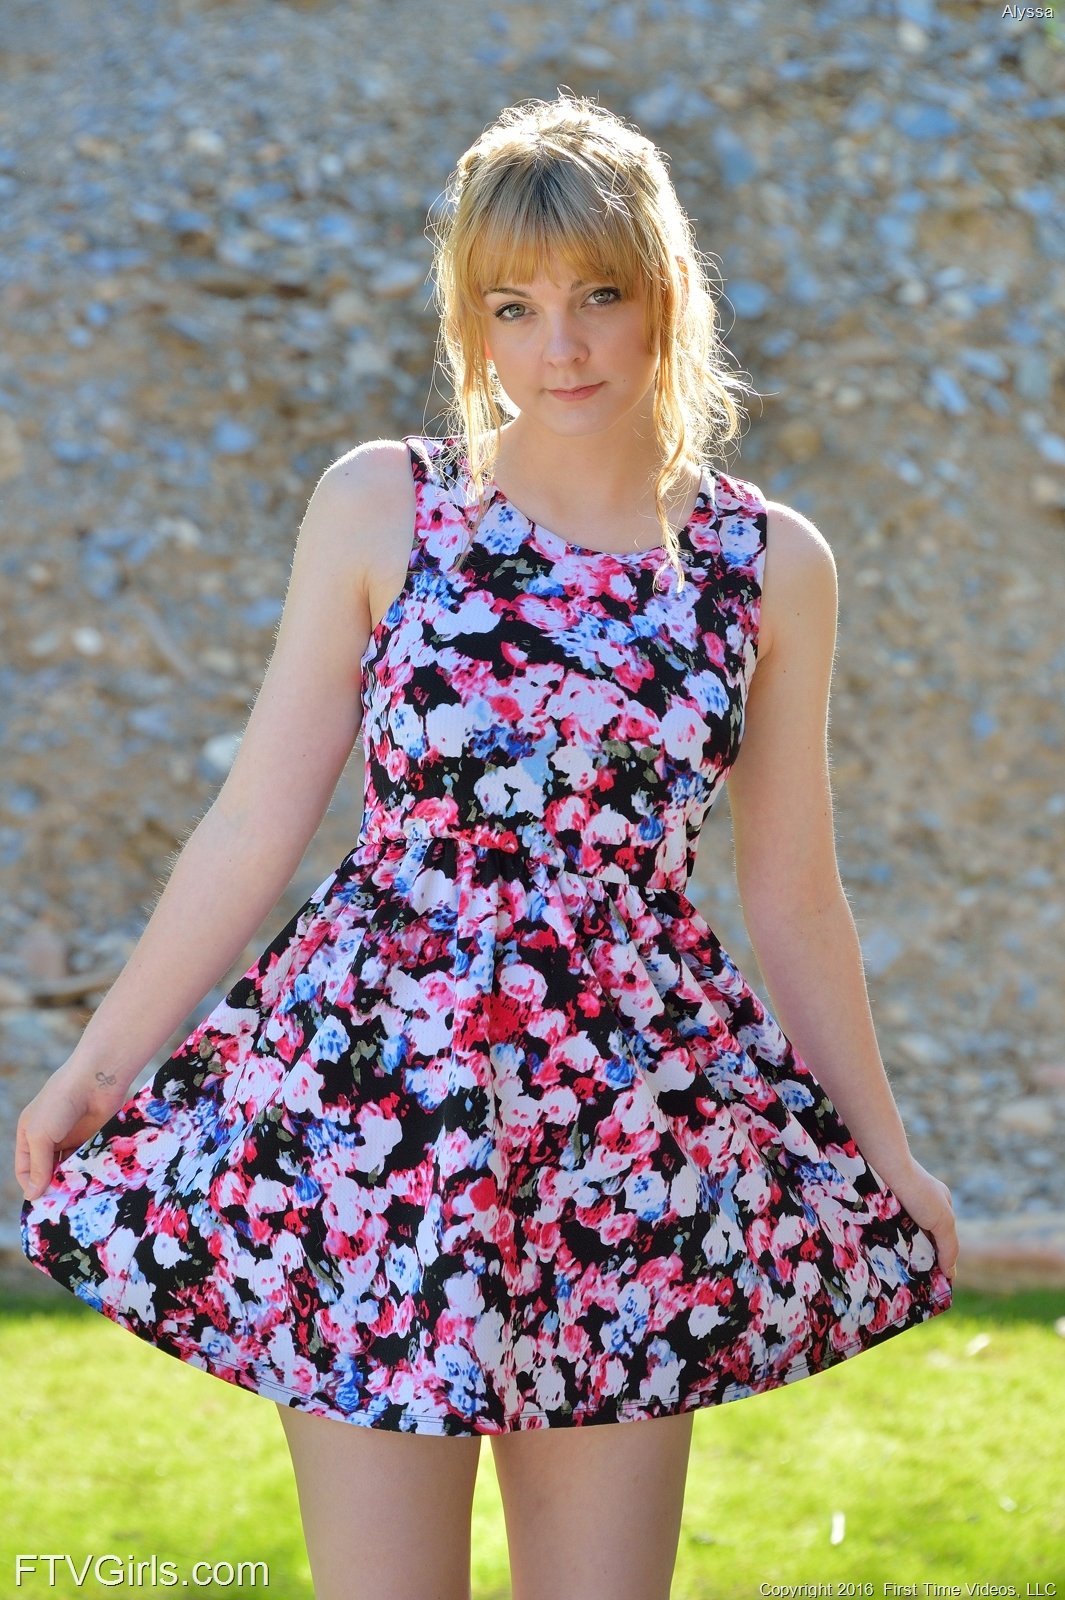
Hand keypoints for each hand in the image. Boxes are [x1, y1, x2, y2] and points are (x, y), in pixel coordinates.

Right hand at [15, 1057, 130, 1202]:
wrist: (96, 1079)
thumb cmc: (61, 1103)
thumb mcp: (41, 1135)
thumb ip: (39, 1166)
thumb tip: (32, 1196)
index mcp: (30, 1134)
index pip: (25, 1168)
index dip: (31, 1184)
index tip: (43, 1201)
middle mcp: (50, 1137)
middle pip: (48, 1170)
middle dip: (53, 1185)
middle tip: (63, 1203)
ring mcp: (72, 1137)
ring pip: (69, 1168)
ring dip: (73, 1180)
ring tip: (79, 1195)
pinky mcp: (93, 1137)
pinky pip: (88, 1160)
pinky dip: (88, 1171)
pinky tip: (93, 1182)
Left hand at [882, 1155, 958, 1282]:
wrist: (884, 1165)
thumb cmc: (918, 1191)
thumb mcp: (942, 1220)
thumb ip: (949, 1247)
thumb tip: (950, 1274)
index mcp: (939, 1203)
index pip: (943, 1238)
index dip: (939, 1258)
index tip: (933, 1279)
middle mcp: (919, 1203)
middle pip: (921, 1238)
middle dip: (918, 1256)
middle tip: (913, 1280)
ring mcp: (898, 1205)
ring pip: (901, 1237)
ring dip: (900, 1251)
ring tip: (896, 1273)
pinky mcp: (879, 1208)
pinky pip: (883, 1230)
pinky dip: (885, 1243)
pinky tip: (882, 1256)